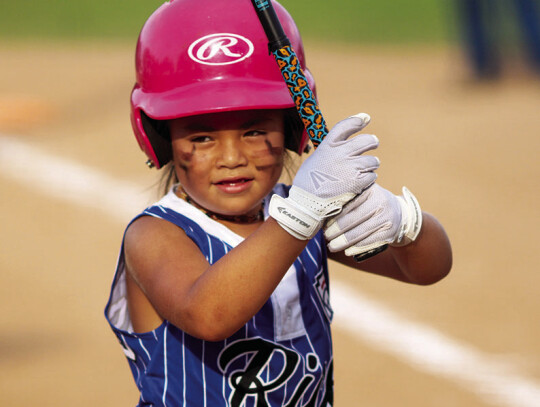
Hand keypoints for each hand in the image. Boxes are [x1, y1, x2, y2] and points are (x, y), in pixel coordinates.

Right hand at [270, 113, 379, 238]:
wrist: (307, 204)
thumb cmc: (308, 183)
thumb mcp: (315, 160)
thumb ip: (329, 152)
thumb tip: (342, 148)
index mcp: (328, 146)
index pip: (346, 126)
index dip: (357, 121)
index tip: (365, 118)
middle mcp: (341, 153)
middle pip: (366, 140)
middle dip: (372, 142)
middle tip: (373, 144)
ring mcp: (350, 167)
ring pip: (373, 160)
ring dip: (370, 165)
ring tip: (364, 170)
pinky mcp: (358, 181)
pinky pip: (372, 177)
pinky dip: (368, 180)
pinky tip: (359, 184)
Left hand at [324, 184, 422, 257]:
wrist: (397, 213)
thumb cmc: (370, 203)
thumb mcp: (362, 194)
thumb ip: (346, 199)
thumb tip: (320, 211)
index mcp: (370, 190)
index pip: (349, 204)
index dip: (334, 216)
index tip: (323, 224)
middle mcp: (381, 202)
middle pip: (353, 219)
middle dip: (337, 230)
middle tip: (325, 237)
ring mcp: (387, 218)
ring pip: (361, 232)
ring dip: (344, 242)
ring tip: (332, 246)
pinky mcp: (390, 232)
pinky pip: (370, 242)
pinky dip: (357, 248)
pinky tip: (347, 251)